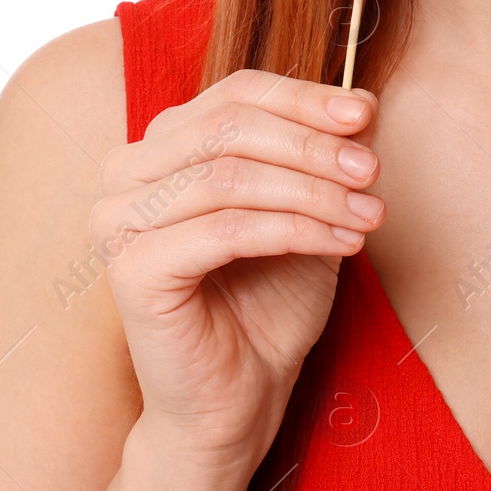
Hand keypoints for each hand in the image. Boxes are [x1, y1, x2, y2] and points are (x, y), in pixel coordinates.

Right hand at [91, 69, 383, 479]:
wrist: (239, 397)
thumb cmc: (269, 299)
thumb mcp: (311, 207)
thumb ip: (326, 153)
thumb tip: (362, 102)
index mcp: (166, 142)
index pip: (238, 93)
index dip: (306, 99)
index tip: (365, 114)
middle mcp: (129, 170)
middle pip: (232, 126)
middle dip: (313, 146)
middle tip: (371, 172)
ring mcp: (119, 218)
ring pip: (231, 176)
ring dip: (313, 191)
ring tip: (366, 214)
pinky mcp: (130, 268)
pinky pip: (225, 230)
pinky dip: (293, 230)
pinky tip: (339, 243)